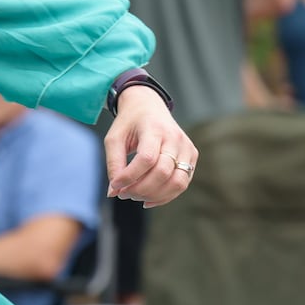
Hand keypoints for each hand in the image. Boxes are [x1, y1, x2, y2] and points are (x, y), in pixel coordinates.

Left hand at [103, 86, 197, 208]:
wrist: (148, 105)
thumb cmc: (129, 123)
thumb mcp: (114, 138)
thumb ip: (114, 164)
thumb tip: (113, 192)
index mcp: (154, 128)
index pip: (147, 158)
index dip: (130, 176)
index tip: (115, 185)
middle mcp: (175, 138)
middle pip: (163, 172)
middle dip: (140, 188)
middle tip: (123, 194)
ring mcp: (186, 147)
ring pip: (177, 182)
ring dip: (154, 195)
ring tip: (134, 196)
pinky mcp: (192, 156)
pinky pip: (182, 183)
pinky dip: (165, 196)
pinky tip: (147, 198)